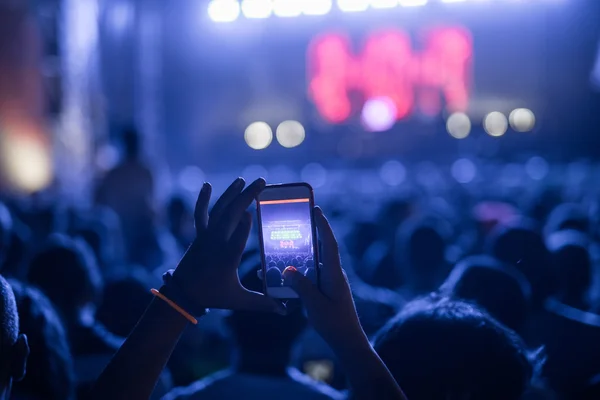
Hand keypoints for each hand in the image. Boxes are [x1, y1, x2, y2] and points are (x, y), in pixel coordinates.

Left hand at [171, 178, 284, 313]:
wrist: (183, 293)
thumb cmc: (213, 296)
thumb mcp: (239, 300)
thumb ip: (262, 303)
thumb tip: (284, 310)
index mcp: (228, 257)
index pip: (238, 237)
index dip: (245, 224)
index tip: (254, 212)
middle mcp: (217, 242)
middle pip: (232, 214)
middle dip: (246, 196)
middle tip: (261, 182)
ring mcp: (207, 236)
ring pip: (218, 210)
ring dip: (230, 193)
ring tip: (242, 180)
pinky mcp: (200, 234)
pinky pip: (201, 214)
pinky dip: (202, 200)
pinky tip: (206, 185)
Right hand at [283, 207, 365, 345]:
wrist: (347, 342)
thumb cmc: (335, 324)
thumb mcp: (315, 305)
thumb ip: (301, 286)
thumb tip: (286, 269)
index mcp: (334, 273)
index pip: (329, 243)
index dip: (322, 225)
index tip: (315, 209)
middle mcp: (332, 274)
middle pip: (318, 249)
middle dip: (305, 237)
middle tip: (291, 224)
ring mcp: (328, 282)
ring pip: (309, 265)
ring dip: (295, 259)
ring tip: (275, 252)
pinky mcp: (323, 291)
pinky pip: (307, 278)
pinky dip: (294, 275)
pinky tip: (277, 279)